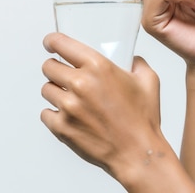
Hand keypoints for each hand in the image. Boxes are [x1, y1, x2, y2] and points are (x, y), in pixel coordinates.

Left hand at [40, 33, 166, 180]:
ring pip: (46, 90)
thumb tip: (130, 59)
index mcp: (98, 67)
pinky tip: (70, 117)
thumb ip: (136, 63)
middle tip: (65, 76)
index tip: (50, 44)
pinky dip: (55, 115)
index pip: (61, 44)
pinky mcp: (61, 127)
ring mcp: (68, 107)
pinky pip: (45, 113)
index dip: (52, 42)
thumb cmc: (142, 121)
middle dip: (56, 70)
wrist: (138, 153)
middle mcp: (80, 84)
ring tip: (73, 100)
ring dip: (56, 93)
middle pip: (48, 67)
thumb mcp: (148, 81)